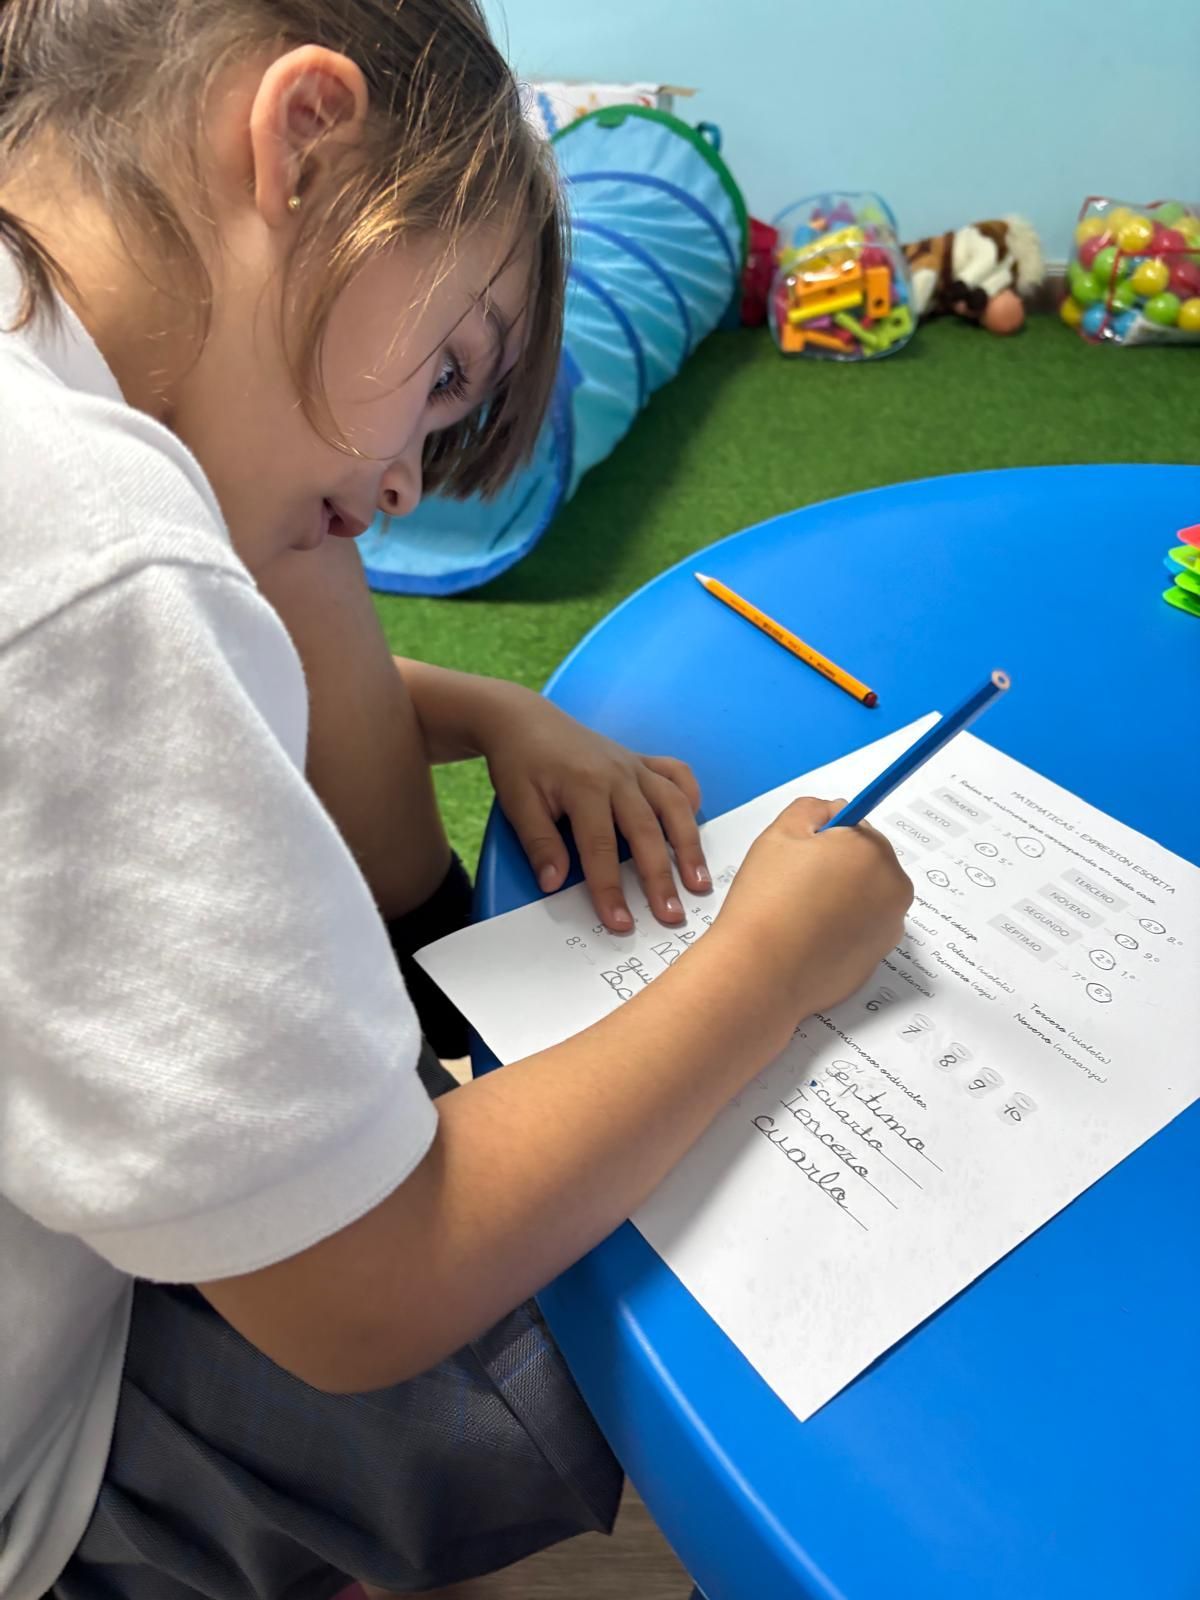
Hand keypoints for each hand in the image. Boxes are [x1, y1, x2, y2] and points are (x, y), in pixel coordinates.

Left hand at [480, 686, 710, 930]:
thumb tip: (554, 884)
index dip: (610, 889)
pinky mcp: (641, 760)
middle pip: (646, 832)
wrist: (524, 719)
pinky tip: (696, 821)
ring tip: (699, 882)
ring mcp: (633, 766)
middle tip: (672, 915)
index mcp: (584, 786)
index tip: (620, 923)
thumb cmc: (520, 762)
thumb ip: (539, 843)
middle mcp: (618, 775)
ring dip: (689, 845)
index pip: (600, 848)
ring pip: (673, 806)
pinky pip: (676, 774)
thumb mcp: (517, 803)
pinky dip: (690, 796)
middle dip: (660, 878)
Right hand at [713, 796, 912, 1027]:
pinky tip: (807, 938)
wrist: (760, 973)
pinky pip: (859, 932)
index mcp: (874, 852)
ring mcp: (889, 929)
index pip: (855, 828)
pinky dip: (839, 930)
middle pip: (865, 864)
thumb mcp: (781, 832)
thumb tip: (835, 812)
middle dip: (835, 868)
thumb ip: (814, 808)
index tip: (802, 854)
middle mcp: (894, 889)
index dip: (823, 839)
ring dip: (839, 899)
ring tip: (798, 914)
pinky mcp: (876, 960)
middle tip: (794, 885)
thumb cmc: (767, 901)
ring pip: (863, 898)